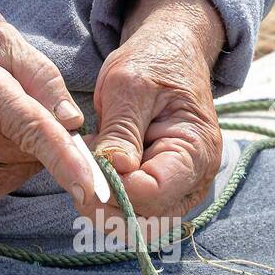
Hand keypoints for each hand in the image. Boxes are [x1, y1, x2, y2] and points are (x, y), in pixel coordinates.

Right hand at [0, 22, 96, 204]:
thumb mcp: (2, 43)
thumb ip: (42, 76)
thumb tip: (72, 121)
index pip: (32, 130)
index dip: (65, 159)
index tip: (91, 185)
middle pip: (39, 149)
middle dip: (42, 129)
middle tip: (12, 103)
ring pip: (27, 166)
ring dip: (24, 147)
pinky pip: (11, 178)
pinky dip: (10, 161)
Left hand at [92, 0, 226, 219]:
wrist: (170, 53)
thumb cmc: (153, 62)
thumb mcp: (129, 84)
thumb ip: (122, 130)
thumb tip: (115, 170)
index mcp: (196, 149)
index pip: (155, 193)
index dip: (117, 191)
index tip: (86, 174)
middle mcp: (197, 177)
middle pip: (152, 217)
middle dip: (110, 206)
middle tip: (78, 181)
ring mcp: (183, 187)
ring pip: (144, 222)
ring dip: (110, 208)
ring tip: (88, 176)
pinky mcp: (166, 188)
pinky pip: (141, 210)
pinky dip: (115, 202)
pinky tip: (99, 178)